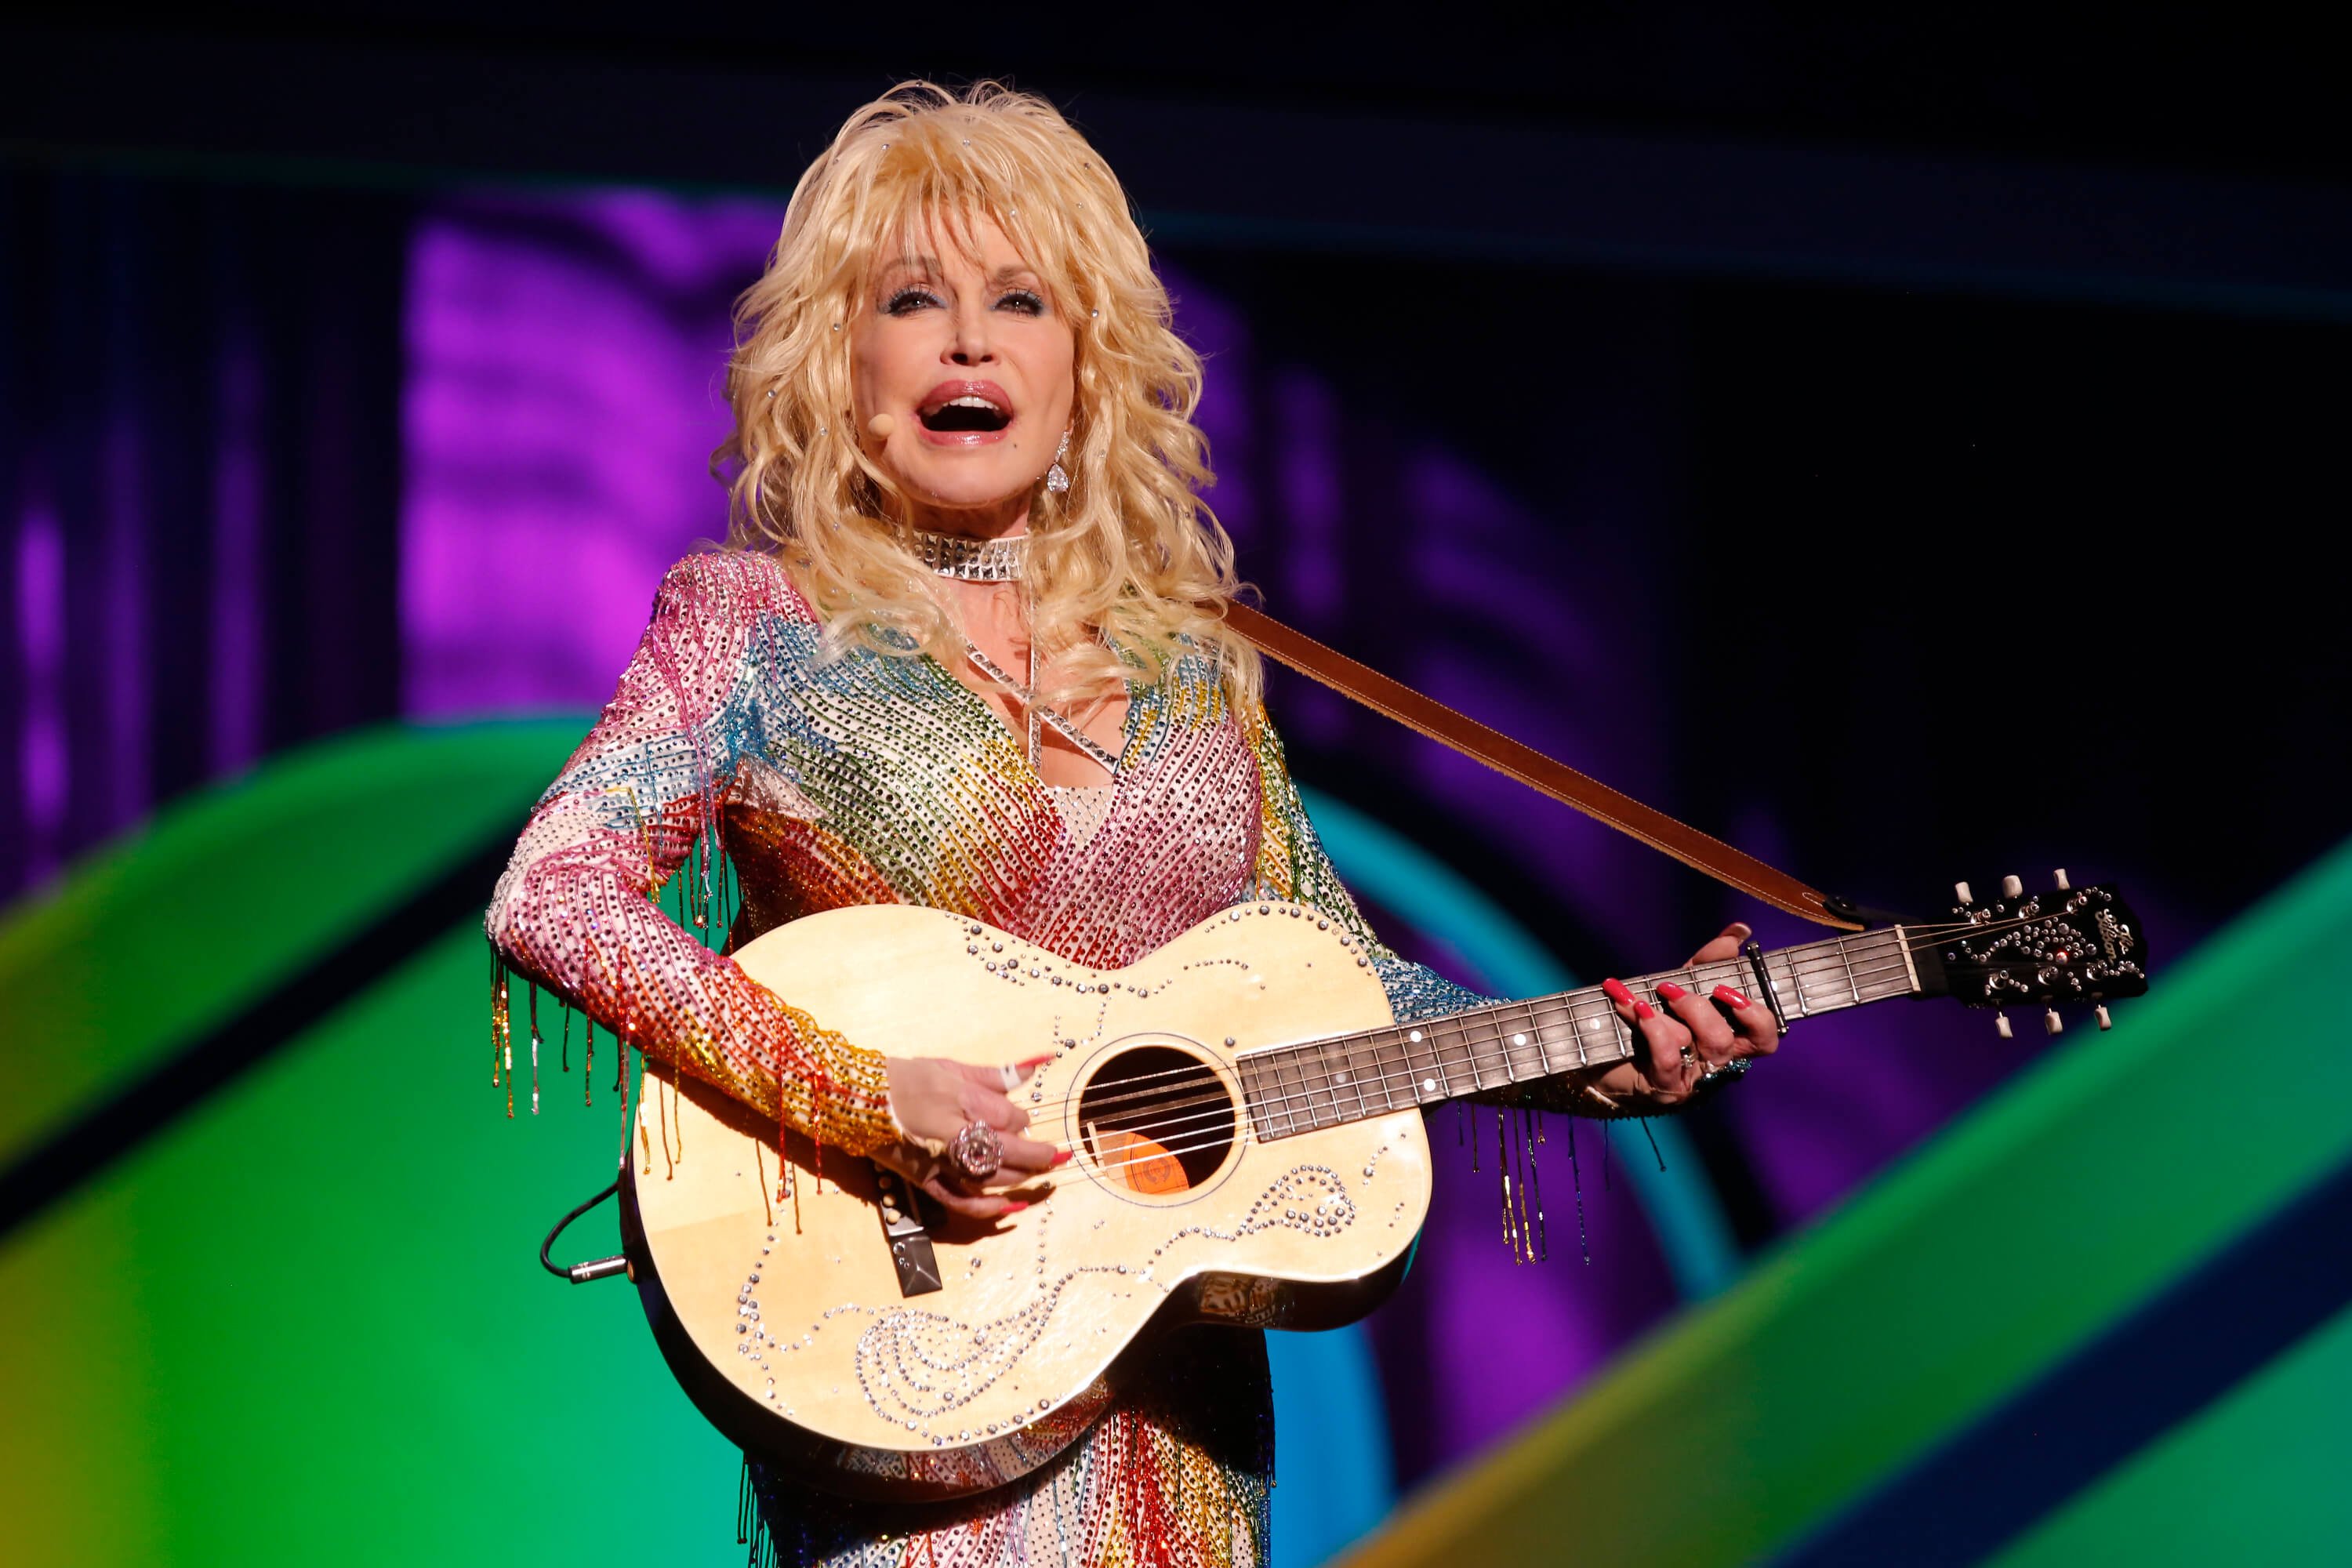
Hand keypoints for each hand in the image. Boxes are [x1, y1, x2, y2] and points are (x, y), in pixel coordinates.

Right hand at [878, 1055, 1063, 1218]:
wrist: (856, 1100)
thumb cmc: (905, 1078)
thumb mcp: (950, 1067)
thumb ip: (995, 1074)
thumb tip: (1037, 1065)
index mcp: (960, 1099)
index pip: (1009, 1117)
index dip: (1022, 1120)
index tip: (1024, 1119)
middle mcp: (953, 1133)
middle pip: (1008, 1151)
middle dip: (1039, 1156)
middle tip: (1061, 1157)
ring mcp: (939, 1162)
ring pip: (991, 1177)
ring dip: (1021, 1177)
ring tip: (1043, 1175)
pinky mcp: (926, 1181)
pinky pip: (963, 1202)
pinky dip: (990, 1209)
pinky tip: (1013, 1207)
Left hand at [1572, 922, 1780, 1112]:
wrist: (1605, 1051)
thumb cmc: (1655, 1019)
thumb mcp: (1683, 985)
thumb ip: (1710, 961)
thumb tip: (1739, 930)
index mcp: (1730, 1039)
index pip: (1764, 1037)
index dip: (1755, 1017)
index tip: (1725, 990)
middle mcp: (1714, 1062)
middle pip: (1723, 1040)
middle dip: (1699, 1009)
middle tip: (1671, 990)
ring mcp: (1690, 1077)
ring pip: (1693, 1045)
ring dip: (1668, 1013)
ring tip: (1648, 994)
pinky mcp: (1662, 1085)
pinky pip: (1666, 1057)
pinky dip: (1651, 1028)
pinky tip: (1631, 1006)